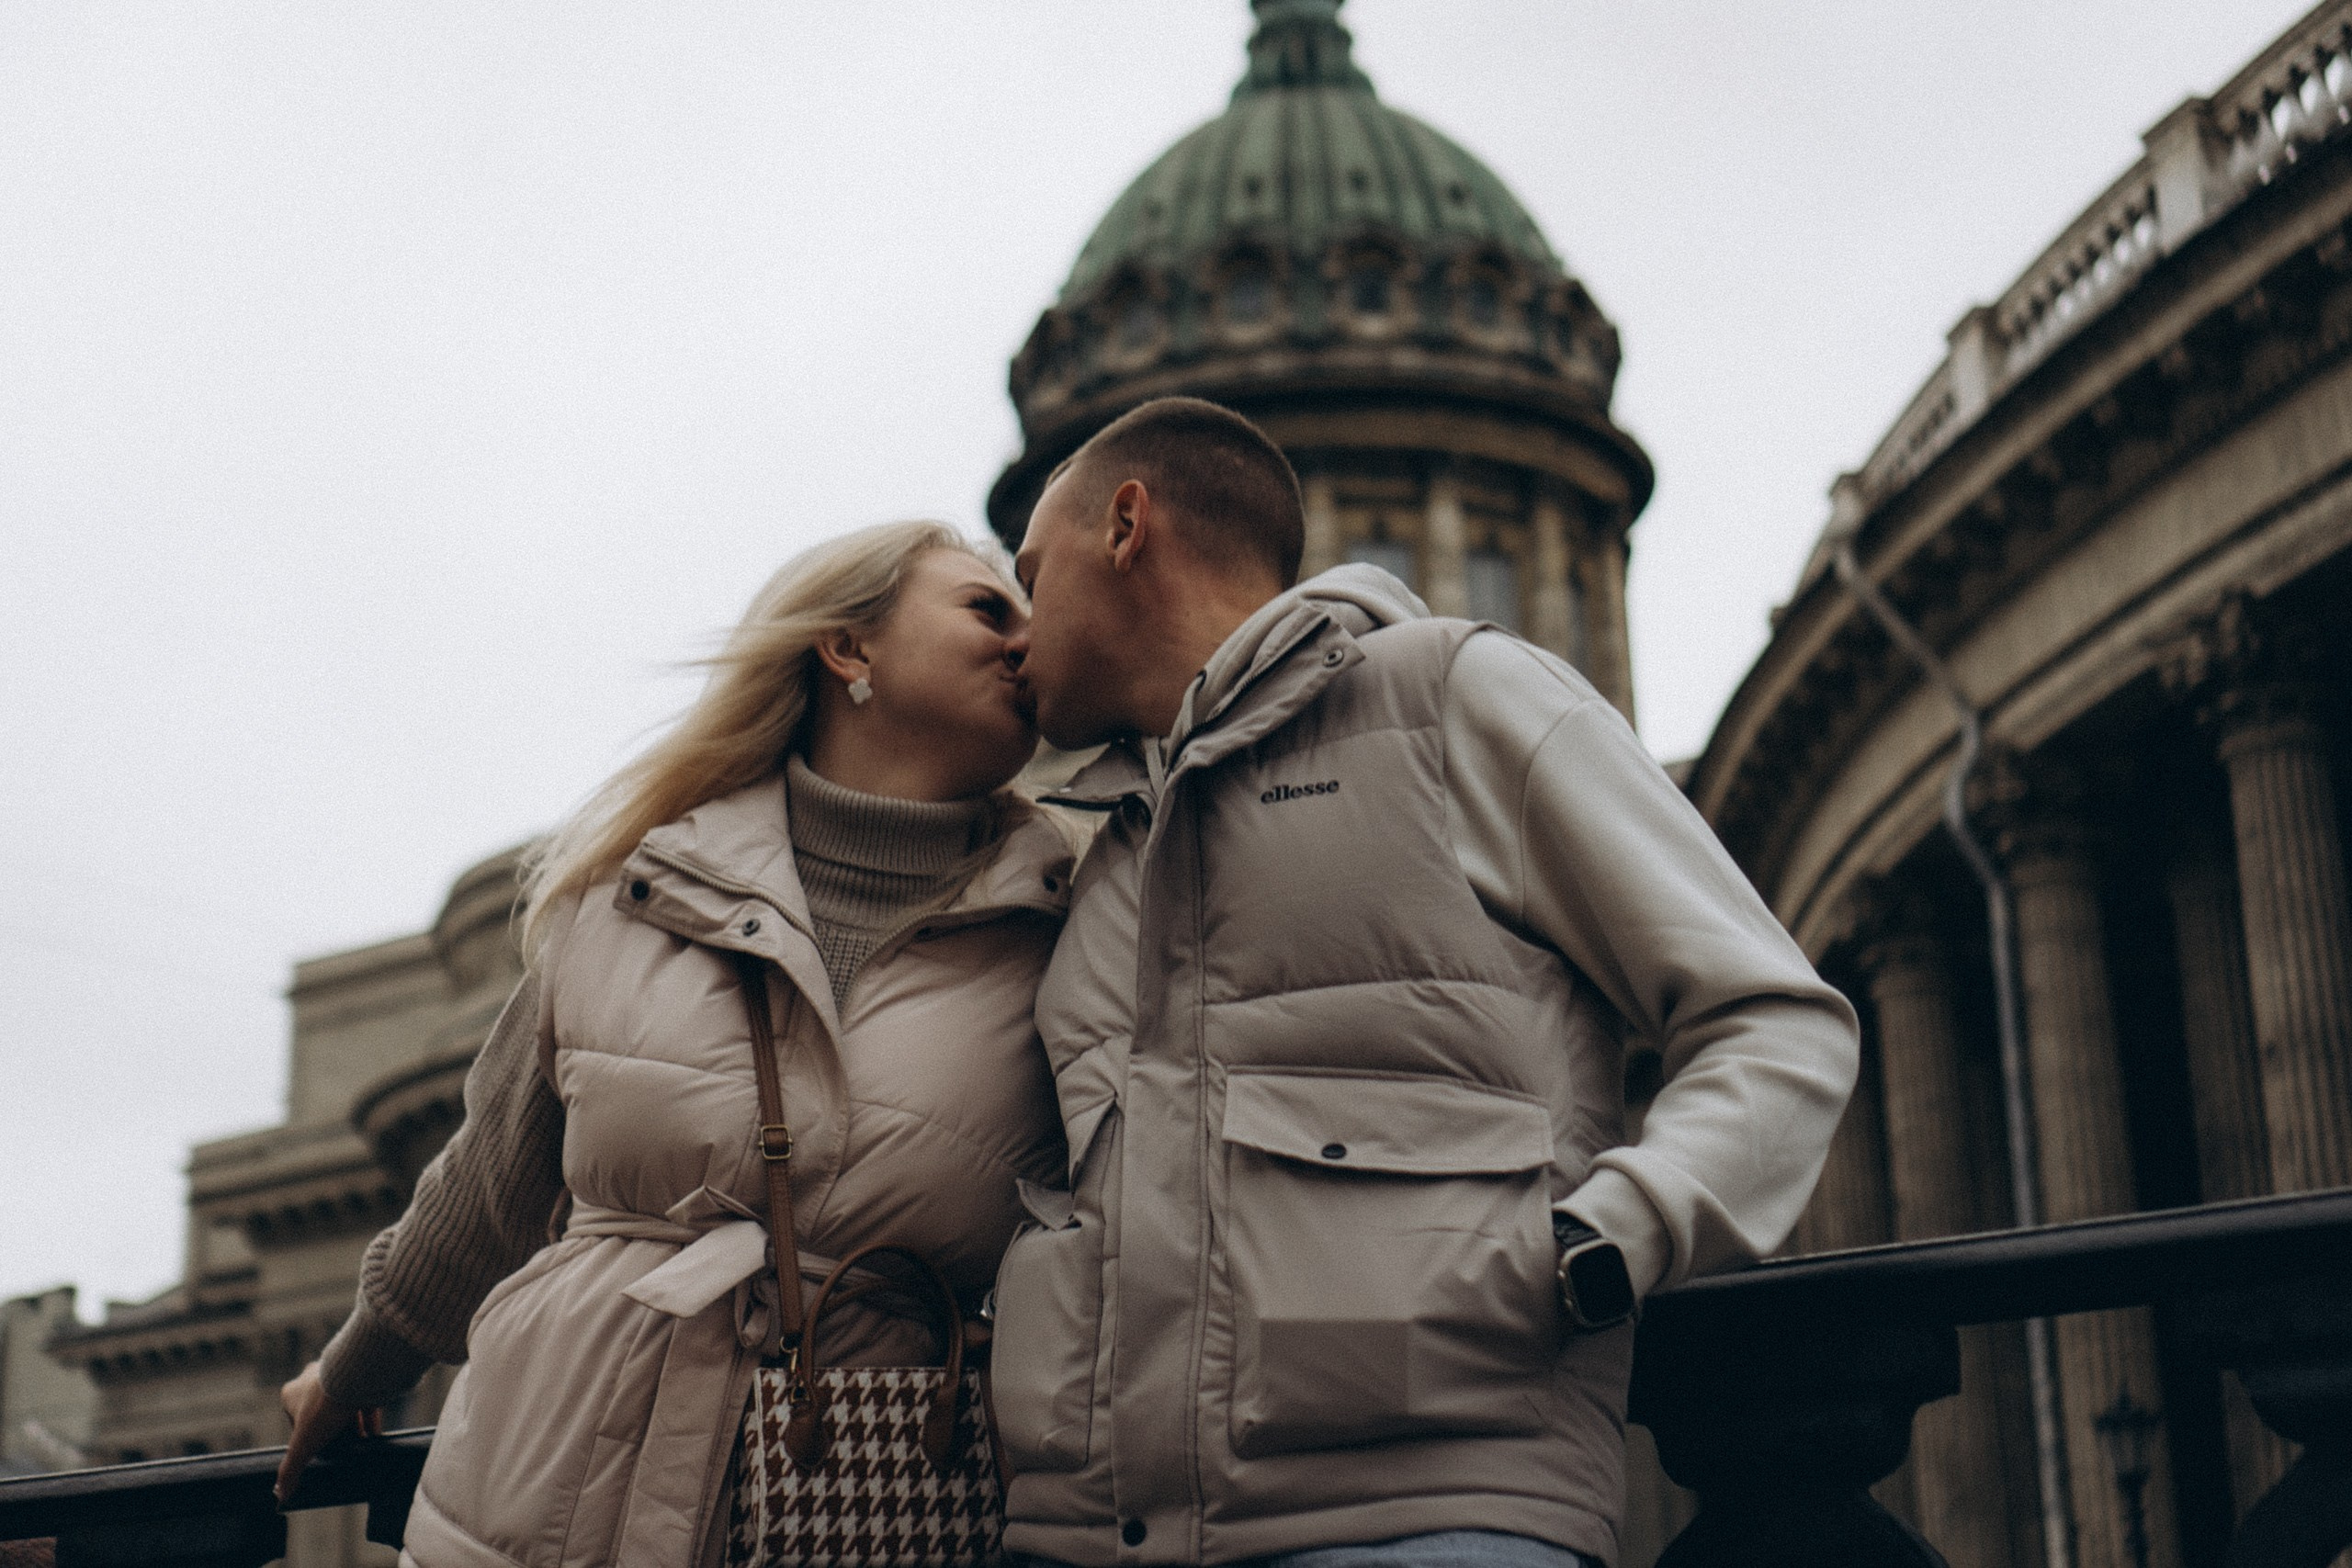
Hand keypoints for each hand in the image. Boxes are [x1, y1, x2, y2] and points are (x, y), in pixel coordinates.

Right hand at [275, 1361, 381, 1505]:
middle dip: (333, 1432)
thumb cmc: (324, 1408)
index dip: (309, 1439)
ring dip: (352, 1426)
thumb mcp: (304, 1443)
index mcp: (292, 1393)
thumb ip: (291, 1470)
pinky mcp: (360, 1378)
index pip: (297, 1422)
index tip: (320, 1450)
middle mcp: (313, 1380)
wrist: (356, 1378)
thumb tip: (281, 1496)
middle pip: (322, 1414)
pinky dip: (369, 1418)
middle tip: (343, 1449)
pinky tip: (373, 1435)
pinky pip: (364, 1400)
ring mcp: (338, 1376)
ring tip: (359, 1445)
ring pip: (344, 1406)